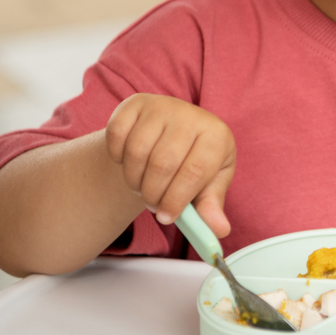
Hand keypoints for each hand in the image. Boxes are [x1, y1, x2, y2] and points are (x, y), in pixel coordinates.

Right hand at [105, 94, 235, 236]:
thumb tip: (219, 230)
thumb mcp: (210, 183)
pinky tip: (130, 163)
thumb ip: (211, 206)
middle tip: (153, 204)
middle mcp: (190, 115)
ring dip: (134, 180)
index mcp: (216, 135)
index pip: (195, 171)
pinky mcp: (134, 103)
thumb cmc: (196, 161)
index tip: (166, 217)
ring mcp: (161, 106)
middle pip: (163, 164)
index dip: (176, 199)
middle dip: (153, 194)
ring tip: (143, 186)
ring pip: (136, 153)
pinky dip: (118, 158)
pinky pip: (116, 136)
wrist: (174, 132)